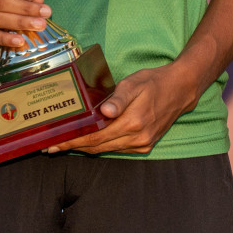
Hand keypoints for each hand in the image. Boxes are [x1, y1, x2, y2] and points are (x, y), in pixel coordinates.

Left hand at [44, 63, 203, 155]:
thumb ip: (118, 99)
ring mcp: (142, 143)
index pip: (95, 136)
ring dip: (85, 148)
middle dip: (73, 147)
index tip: (54, 143)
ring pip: (106, 149)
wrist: (181, 89)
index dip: (73, 141)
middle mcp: (137, 137)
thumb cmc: (155, 82)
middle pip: (98, 146)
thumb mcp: (135, 83)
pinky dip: (101, 146)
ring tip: (65, 145)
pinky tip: (88, 142)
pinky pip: (117, 149)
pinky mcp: (145, 145)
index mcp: (133, 122)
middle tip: (51, 146)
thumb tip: (103, 112)